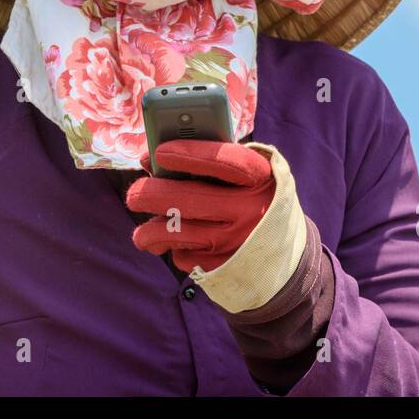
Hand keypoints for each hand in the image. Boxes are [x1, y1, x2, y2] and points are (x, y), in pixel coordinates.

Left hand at [128, 139, 275, 273]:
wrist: (285, 254)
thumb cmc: (252, 200)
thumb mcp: (245, 176)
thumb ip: (206, 163)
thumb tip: (150, 161)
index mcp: (261, 178)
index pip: (226, 162)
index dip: (191, 154)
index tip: (160, 151)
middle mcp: (253, 211)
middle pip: (191, 200)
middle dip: (152, 195)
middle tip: (134, 194)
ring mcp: (239, 242)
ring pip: (179, 234)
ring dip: (150, 232)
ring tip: (142, 233)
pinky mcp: (226, 268)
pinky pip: (186, 257)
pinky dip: (174, 250)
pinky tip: (175, 246)